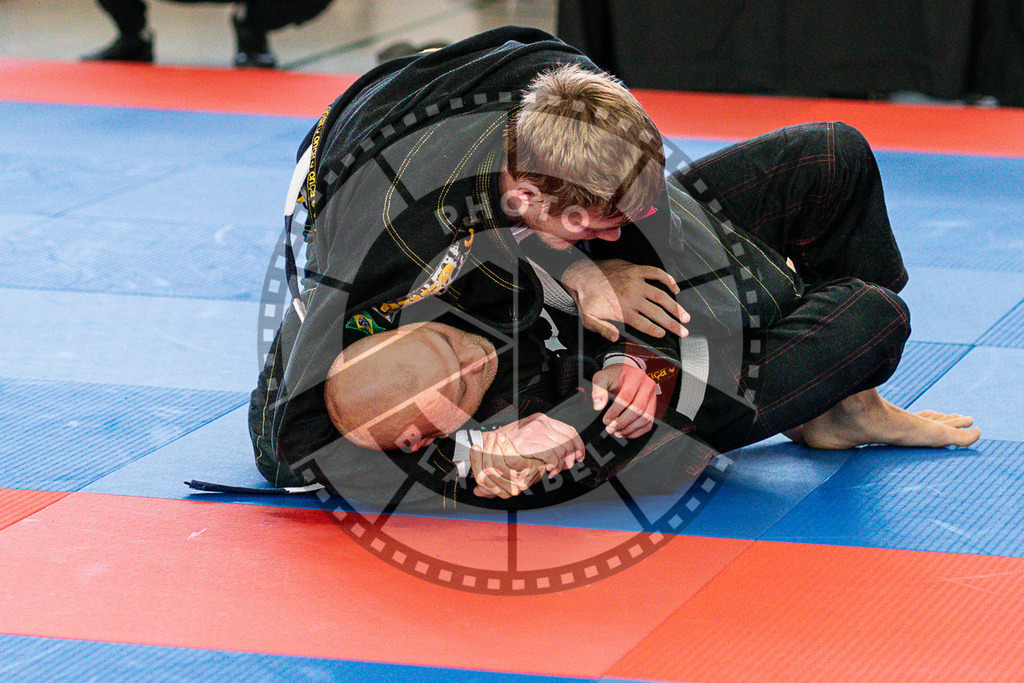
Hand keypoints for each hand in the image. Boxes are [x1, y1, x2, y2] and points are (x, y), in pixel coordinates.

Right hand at [470, 414, 585, 497]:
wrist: (489, 445)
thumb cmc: (511, 445)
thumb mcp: (532, 437)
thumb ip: (549, 441)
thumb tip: (570, 455)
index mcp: (543, 419)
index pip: (570, 430)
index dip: (578, 446)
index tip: (579, 457)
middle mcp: (540, 422)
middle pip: (568, 441)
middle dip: (570, 458)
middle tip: (565, 468)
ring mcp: (533, 431)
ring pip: (561, 449)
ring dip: (561, 464)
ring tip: (554, 471)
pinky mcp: (527, 443)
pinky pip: (551, 455)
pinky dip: (553, 465)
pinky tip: (548, 470)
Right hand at [470, 439, 544, 498]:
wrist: (548, 461)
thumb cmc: (527, 467)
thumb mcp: (508, 477)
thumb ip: (491, 483)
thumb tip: (476, 491)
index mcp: (503, 492)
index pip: (481, 478)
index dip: (475, 462)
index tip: (475, 447)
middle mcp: (511, 490)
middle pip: (487, 471)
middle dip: (485, 451)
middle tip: (488, 438)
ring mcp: (521, 482)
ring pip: (497, 464)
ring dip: (494, 447)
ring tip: (496, 436)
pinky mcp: (528, 471)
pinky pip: (510, 459)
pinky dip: (504, 446)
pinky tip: (503, 438)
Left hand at [561, 259, 689, 340]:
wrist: (579, 275)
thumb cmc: (585, 297)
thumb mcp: (589, 319)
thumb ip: (603, 329)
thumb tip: (616, 338)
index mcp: (622, 309)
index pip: (644, 323)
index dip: (655, 330)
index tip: (664, 335)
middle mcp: (632, 296)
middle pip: (657, 312)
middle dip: (672, 323)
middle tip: (684, 331)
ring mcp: (635, 281)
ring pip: (661, 295)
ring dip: (675, 306)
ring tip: (685, 316)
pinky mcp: (635, 269)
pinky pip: (655, 273)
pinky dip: (667, 280)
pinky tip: (675, 288)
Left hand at [592, 363, 658, 438]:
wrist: (625, 373)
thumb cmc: (613, 376)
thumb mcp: (602, 378)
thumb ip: (598, 390)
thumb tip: (598, 407)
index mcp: (635, 376)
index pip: (626, 397)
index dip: (615, 411)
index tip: (606, 420)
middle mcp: (648, 385)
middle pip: (638, 408)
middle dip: (623, 422)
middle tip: (610, 429)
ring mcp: (653, 397)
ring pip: (645, 418)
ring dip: (630, 429)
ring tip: (617, 432)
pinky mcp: (653, 406)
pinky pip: (649, 423)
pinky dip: (637, 431)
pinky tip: (626, 433)